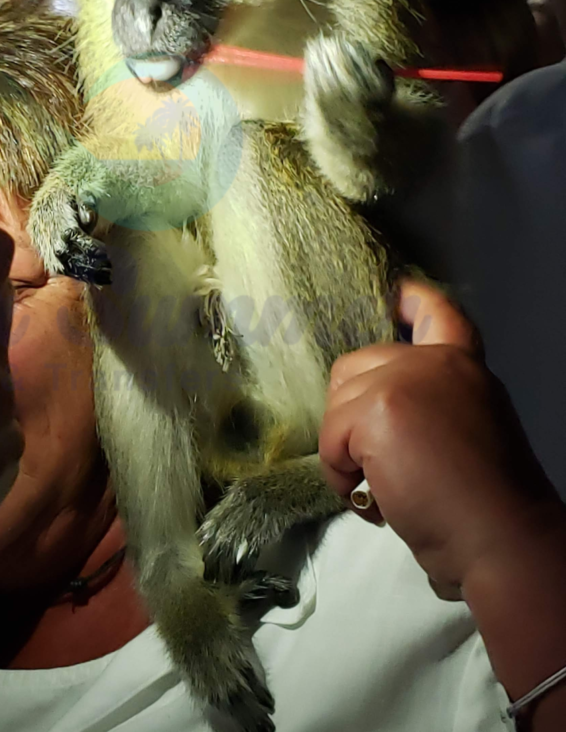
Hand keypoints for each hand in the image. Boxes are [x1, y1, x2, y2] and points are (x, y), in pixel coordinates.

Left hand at [319, 279, 563, 594]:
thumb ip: (430, 403)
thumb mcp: (465, 431)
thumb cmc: (483, 506)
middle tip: (378, 464)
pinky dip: (340, 473)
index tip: (398, 294)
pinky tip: (373, 495)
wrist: (502, 540)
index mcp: (462, 368)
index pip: (438, 314)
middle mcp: (435, 363)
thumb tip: (378, 408)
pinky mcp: (377, 407)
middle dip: (350, 416)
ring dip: (345, 452)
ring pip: (338, 406)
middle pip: (355, 367)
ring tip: (383, 486)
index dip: (412, 302)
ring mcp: (404, 379)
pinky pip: (330, 438)